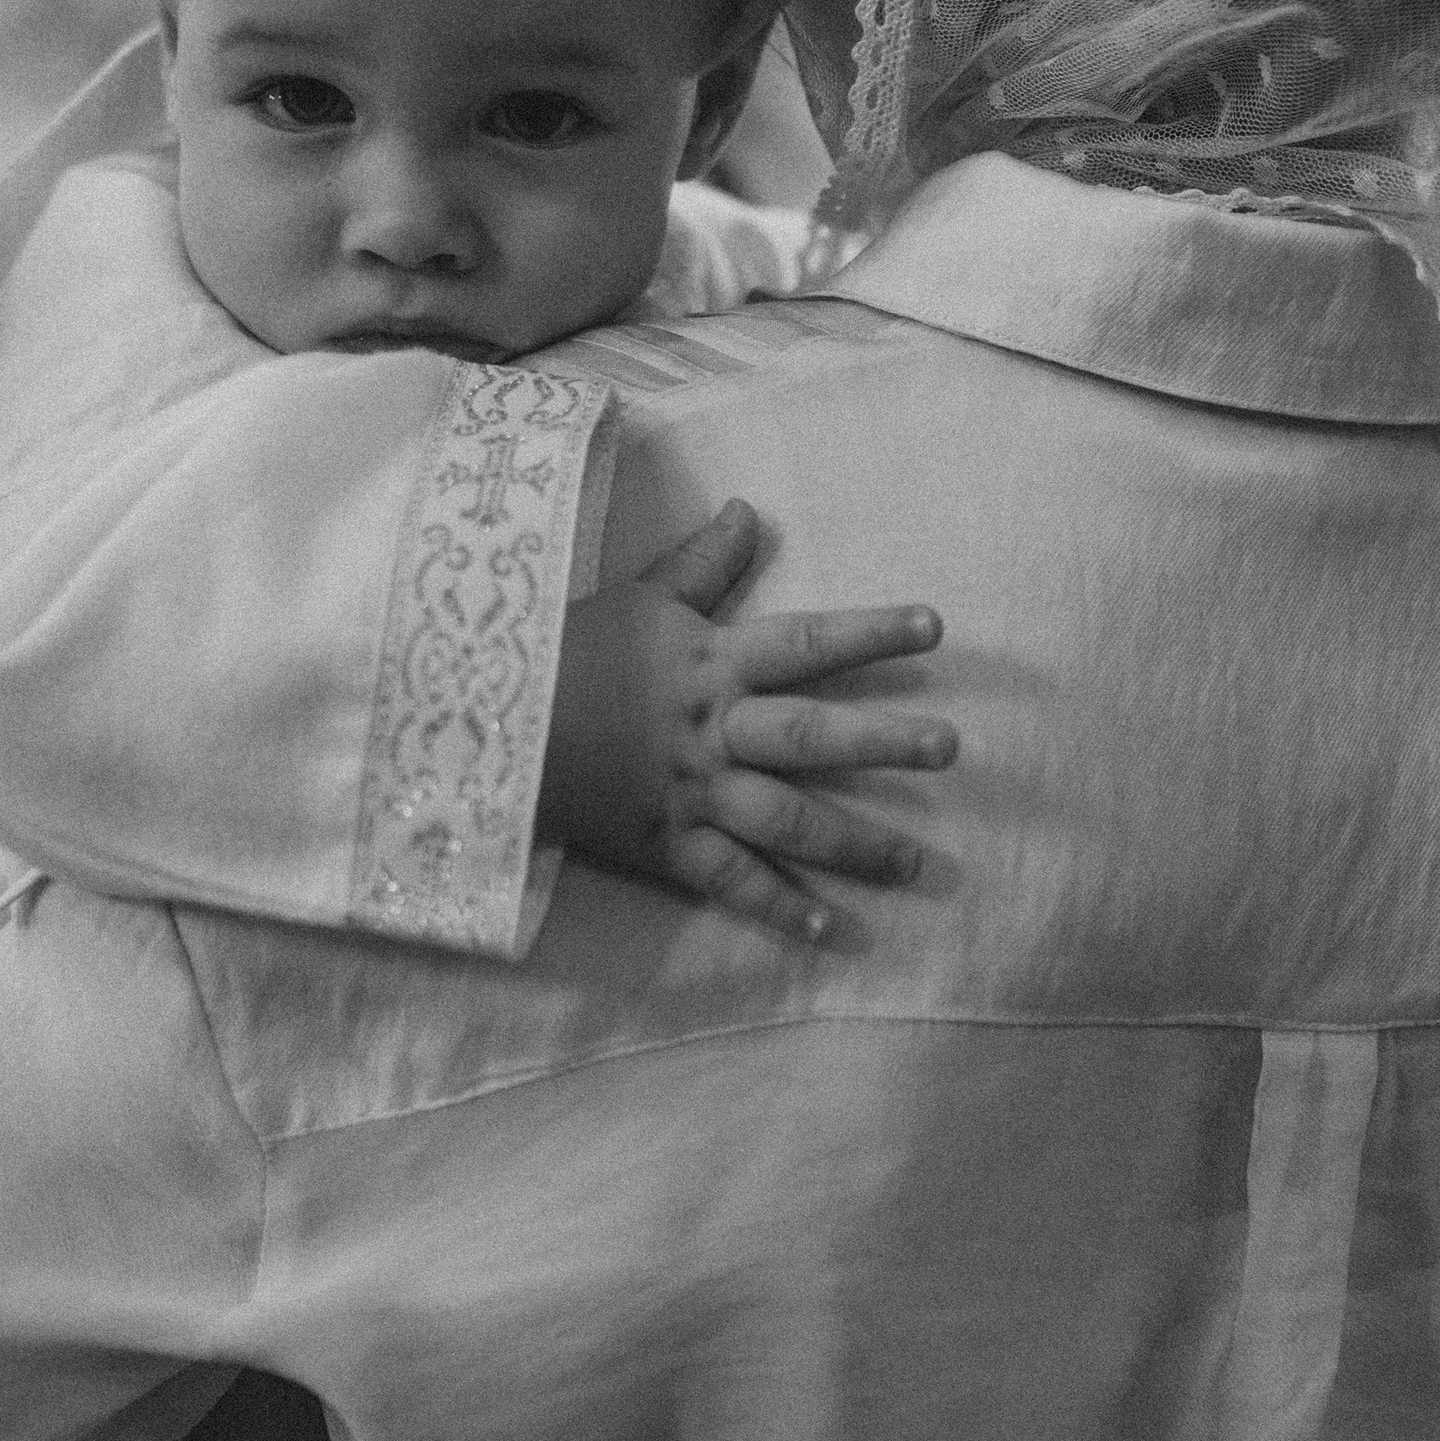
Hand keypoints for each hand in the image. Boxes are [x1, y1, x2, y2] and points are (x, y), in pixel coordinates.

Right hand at [537, 498, 955, 944]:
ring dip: (856, 845)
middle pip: (811, 737)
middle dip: (883, 743)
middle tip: (949, 749)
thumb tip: (750, 508)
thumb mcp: (640, 597)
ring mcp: (694, 794)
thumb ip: (704, 562)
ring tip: (918, 864)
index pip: (806, 643)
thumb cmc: (570, 651)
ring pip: (787, 822)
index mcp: (713, 663)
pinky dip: (783, 911)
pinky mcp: (668, 846)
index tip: (934, 627)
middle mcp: (714, 730)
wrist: (490, 725)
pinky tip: (835, 932)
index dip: (869, 633)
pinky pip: (733, 885)